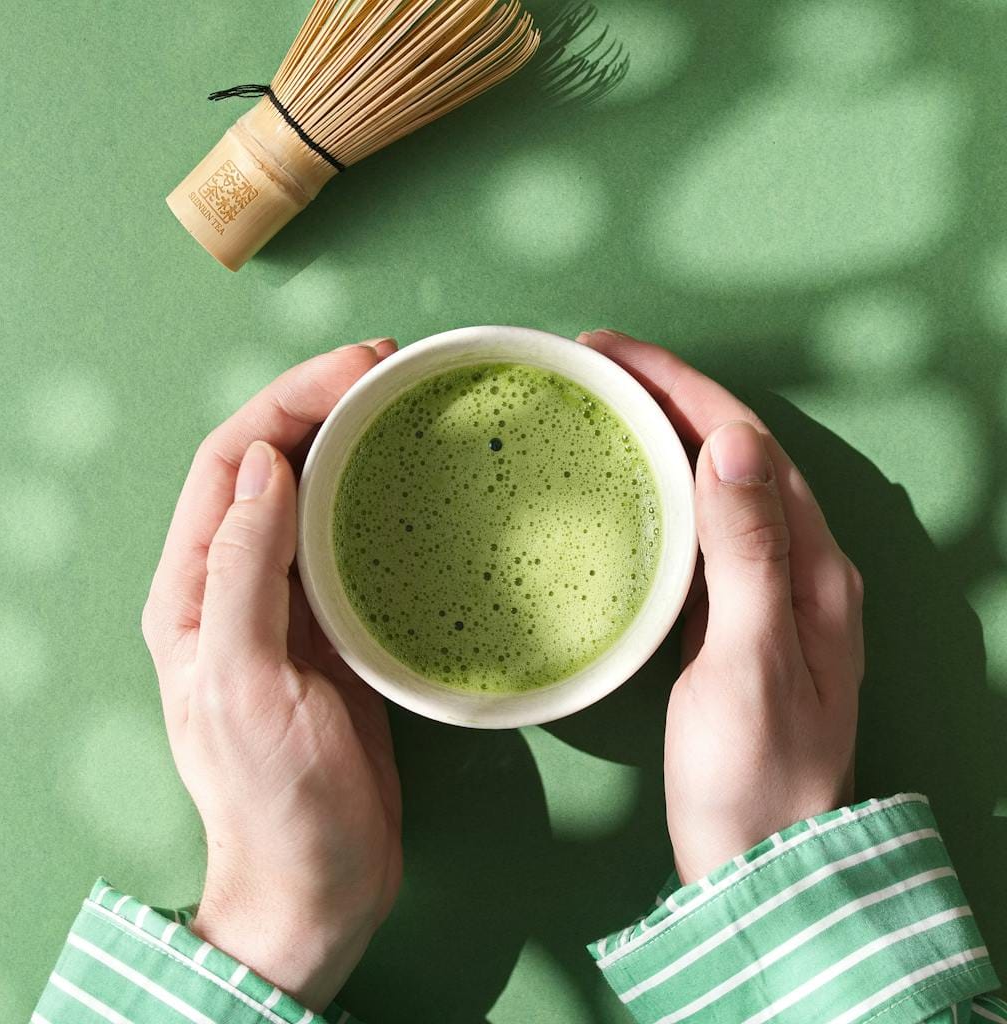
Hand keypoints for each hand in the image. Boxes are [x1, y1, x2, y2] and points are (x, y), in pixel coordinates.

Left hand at [141, 340, 402, 1010]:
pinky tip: (418, 481)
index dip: (286, 399)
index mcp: (193, 590)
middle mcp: (235, 582)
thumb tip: (265, 470)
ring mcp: (290, 601)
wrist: (319, 879)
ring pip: (315, 494)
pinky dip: (382, 497)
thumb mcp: (242, 687)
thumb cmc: (273, 799)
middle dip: (322, 401)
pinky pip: (354, 541)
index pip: (230, 462)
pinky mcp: (339, 626)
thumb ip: (241, 577)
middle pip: (273, 462)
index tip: (355, 367)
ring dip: (354, 440)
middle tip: (391, 366)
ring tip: (407, 402)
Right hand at [578, 330, 862, 885]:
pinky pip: (700, 532)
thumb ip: (749, 551)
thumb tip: (732, 443)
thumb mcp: (751, 658)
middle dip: (669, 397)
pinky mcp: (734, 620)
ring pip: (715, 488)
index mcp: (814, 564)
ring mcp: (768, 593)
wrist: (759, 859)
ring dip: (664, 437)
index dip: (684, 387)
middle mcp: (799, 566)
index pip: (749, 444)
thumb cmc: (754, 771)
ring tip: (606, 407)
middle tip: (596, 366)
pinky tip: (629, 488)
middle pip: (734, 454)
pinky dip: (662, 493)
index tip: (615, 352)